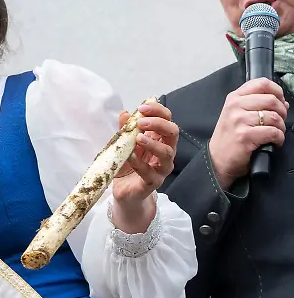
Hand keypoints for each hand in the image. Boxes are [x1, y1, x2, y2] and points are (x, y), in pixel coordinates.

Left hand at [111, 100, 178, 232]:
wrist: (124, 190)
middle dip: (159, 124)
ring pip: (167, 153)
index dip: (158, 111)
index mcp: (160, 139)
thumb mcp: (123, 144)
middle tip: (141, 122)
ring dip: (153, 143)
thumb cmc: (128, 164)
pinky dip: (140, 163)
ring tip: (138, 138)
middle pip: (173, 133)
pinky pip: (150, 173)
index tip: (142, 107)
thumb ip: (125, 130)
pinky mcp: (154, 182)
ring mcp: (162, 168)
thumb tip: (125, 113)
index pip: (167, 120)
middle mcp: (166, 152)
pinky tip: (131, 156)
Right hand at [208, 77, 287, 188]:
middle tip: (279, 121)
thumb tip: (283, 102)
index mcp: (234, 98)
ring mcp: (239, 121)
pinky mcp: (245, 136)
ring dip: (281, 127)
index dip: (277, 91)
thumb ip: (257, 105)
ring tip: (275, 133)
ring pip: (275, 117)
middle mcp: (235, 107)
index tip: (279, 101)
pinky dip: (279, 138)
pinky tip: (274, 141)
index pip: (261, 83)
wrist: (217, 160)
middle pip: (272, 100)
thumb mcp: (236, 115)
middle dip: (282, 112)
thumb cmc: (229, 138)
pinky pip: (273, 132)